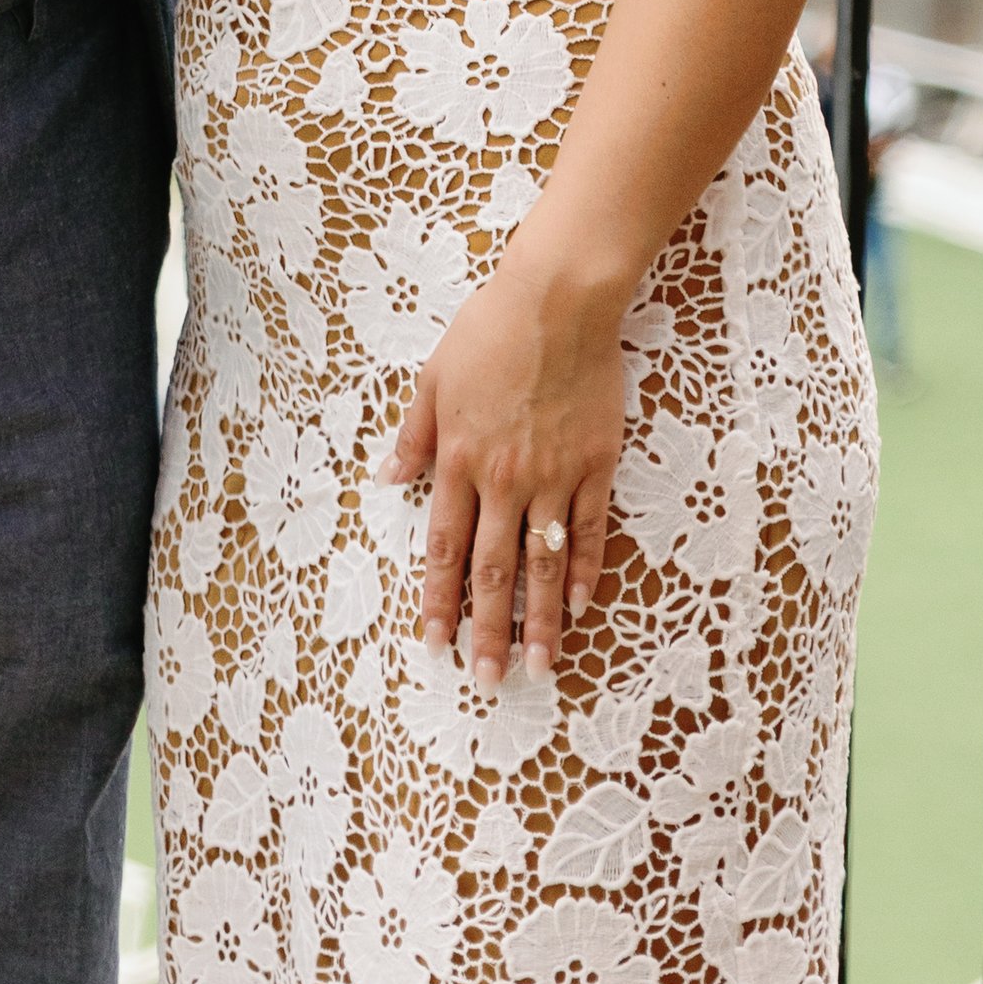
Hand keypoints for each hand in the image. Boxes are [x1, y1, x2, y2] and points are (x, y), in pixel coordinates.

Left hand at [383, 242, 626, 687]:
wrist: (557, 302)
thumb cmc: (489, 332)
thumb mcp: (433, 378)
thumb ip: (414, 435)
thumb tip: (389, 478)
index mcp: (459, 459)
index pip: (444, 548)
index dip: (438, 600)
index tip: (435, 643)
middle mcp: (504, 478)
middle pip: (493, 570)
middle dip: (488, 631)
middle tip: (489, 681)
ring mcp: (553, 476)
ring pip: (544, 564)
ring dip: (541, 621)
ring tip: (540, 668)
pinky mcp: (594, 466)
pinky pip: (588, 531)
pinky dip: (585, 572)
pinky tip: (580, 608)